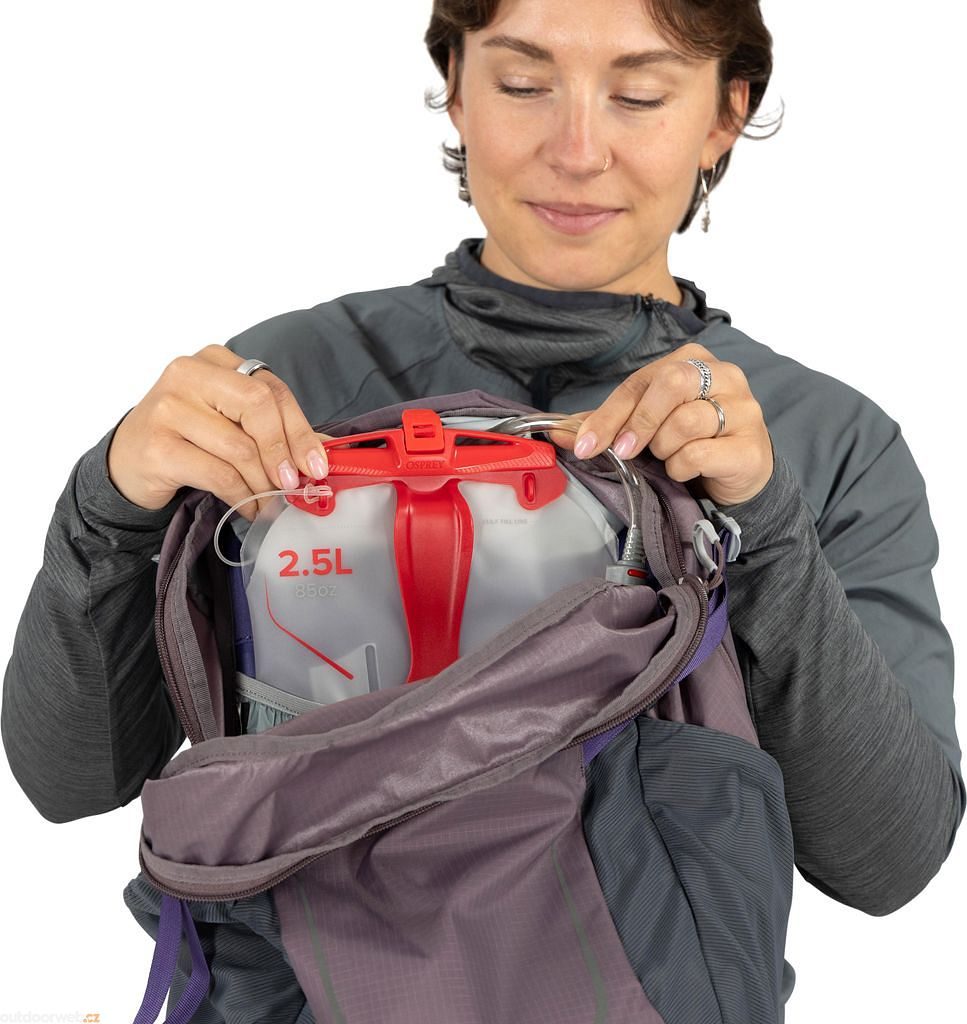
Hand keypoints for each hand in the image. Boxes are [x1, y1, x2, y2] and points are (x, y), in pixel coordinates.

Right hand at [107, 345, 331, 520]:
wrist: (126, 465)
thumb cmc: (187, 440)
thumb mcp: (229, 423)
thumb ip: (270, 428)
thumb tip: (322, 453)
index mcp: (213, 360)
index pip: (270, 389)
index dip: (300, 429)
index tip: (317, 465)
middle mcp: (187, 374)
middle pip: (257, 407)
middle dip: (283, 451)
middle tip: (293, 485)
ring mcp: (167, 408)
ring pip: (239, 447)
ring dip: (263, 484)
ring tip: (270, 503)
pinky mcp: (157, 447)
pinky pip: (218, 475)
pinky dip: (242, 497)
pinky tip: (250, 509)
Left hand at [561, 343, 773, 506]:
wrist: (738, 472)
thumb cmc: (689, 440)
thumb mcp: (647, 426)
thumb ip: (607, 424)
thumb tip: (558, 431)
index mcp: (692, 360)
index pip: (641, 381)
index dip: (608, 415)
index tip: (585, 445)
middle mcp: (723, 375)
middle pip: (671, 384)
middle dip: (639, 422)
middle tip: (624, 451)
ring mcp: (743, 408)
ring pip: (686, 422)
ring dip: (664, 448)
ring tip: (667, 457)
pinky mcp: (750, 445)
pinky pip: (701, 453)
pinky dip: (682, 467)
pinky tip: (684, 469)